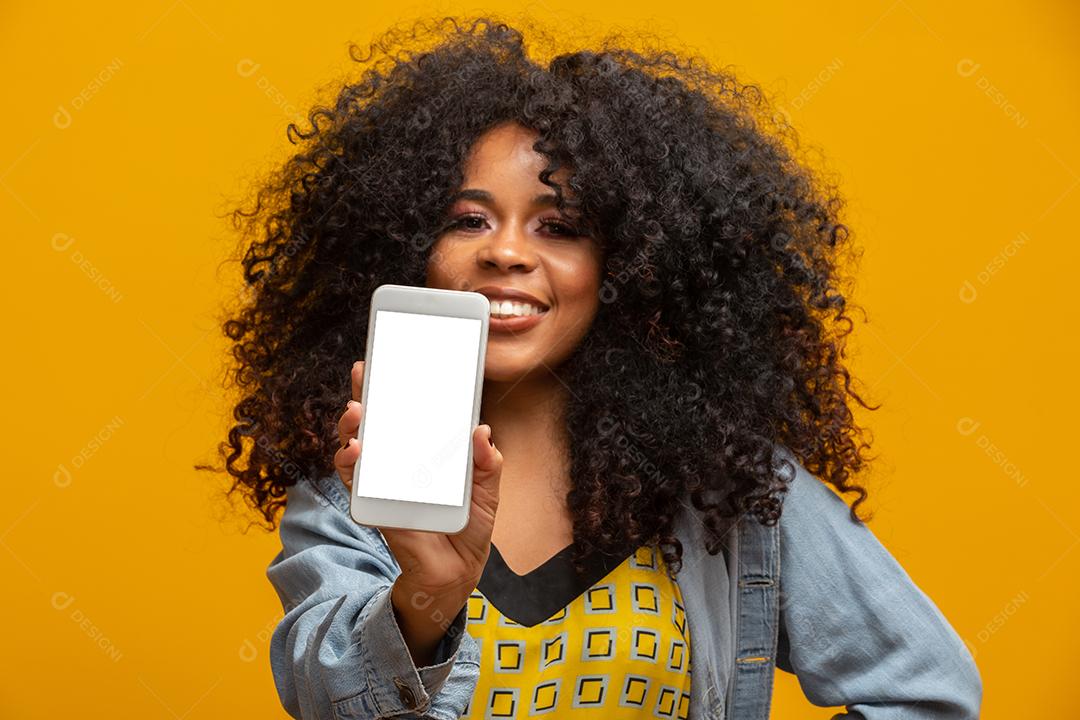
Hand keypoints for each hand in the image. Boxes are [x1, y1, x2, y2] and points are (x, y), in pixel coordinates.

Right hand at [335, 360, 502, 597]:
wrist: (459, 570)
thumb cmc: (470, 522)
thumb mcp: (488, 486)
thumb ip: (488, 460)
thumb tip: (481, 431)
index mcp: (424, 450)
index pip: (404, 411)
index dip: (393, 385)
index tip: (384, 358)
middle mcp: (397, 461)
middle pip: (373, 422)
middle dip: (362, 395)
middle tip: (361, 373)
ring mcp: (382, 482)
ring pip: (355, 446)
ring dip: (350, 427)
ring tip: (355, 412)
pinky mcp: (374, 506)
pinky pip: (355, 482)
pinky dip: (350, 465)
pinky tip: (355, 451)